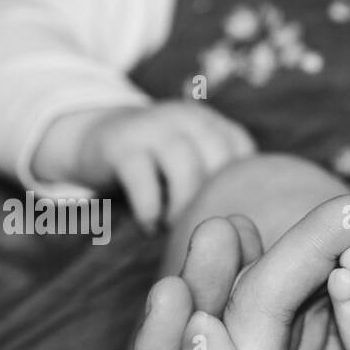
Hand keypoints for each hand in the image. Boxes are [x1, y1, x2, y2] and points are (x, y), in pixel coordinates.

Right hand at [32, 101, 255, 228]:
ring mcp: (154, 127)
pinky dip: (150, 212)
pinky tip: (150, 228)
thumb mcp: (195, 163)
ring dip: (183, 208)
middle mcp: (188, 118)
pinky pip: (144, 183)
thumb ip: (222, 182)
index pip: (243, 152)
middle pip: (218, 159)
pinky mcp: (121, 145)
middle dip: (212, 201)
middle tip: (201, 228)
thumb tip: (253, 231)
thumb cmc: (159, 168)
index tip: (228, 219)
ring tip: (175, 230)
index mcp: (213, 124)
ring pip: (185, 169)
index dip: (239, 189)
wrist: (96, 141)